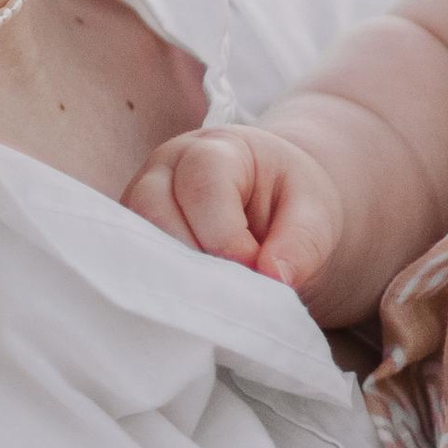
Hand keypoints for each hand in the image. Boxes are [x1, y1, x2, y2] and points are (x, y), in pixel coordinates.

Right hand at [124, 125, 345, 304]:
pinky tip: (193, 299)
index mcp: (216, 148)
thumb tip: (274, 278)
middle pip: (154, 209)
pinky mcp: (134, 232)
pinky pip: (131, 260)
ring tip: (215, 294)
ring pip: (134, 238)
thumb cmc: (290, 201)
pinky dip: (161, 282)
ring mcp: (142, 197)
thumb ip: (302, 243)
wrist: (273, 202)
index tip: (256, 268)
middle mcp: (167, 166)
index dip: (226, 235)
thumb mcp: (316, 213)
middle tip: (234, 288)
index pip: (202, 184)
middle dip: (196, 257)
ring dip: (174, 274)